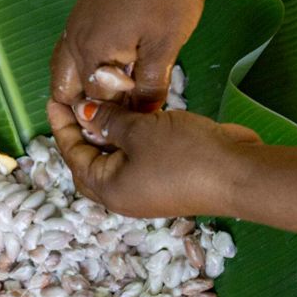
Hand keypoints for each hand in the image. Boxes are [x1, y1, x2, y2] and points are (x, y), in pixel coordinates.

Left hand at [47, 98, 259, 217]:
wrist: (240, 173)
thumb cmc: (183, 154)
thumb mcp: (139, 131)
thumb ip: (108, 121)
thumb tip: (84, 114)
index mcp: (108, 189)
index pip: (73, 156)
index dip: (63, 127)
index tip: (56, 101)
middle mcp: (124, 195)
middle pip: (90, 163)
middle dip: (81, 134)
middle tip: (77, 105)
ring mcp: (148, 190)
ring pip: (116, 159)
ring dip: (109, 134)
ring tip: (104, 104)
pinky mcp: (168, 179)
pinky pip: (139, 157)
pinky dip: (131, 137)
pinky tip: (134, 115)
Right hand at [50, 0, 204, 110]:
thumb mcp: (166, 44)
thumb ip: (151, 84)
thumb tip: (144, 116)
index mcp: (92, 54)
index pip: (97, 102)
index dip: (117, 118)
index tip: (137, 130)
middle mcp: (74, 42)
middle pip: (64, 89)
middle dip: (83, 109)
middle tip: (111, 119)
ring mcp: (74, 25)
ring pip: (61, 69)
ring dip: (76, 88)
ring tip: (103, 100)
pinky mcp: (82, 11)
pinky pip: (69, 50)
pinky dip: (78, 68)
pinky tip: (103, 67)